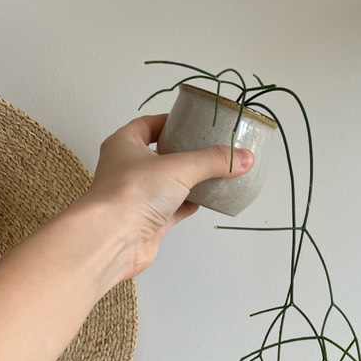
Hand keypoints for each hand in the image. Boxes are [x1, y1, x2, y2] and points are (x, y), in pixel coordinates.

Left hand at [86, 114, 253, 280]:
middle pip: (160, 154)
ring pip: (169, 183)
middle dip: (184, 152)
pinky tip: (208, 199)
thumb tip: (245, 158)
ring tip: (215, 172)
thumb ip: (213, 161)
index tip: (193, 122)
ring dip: (190, 180)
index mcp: (124, 144)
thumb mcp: (179, 167)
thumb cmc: (133, 192)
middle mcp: (128, 168)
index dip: (170, 121)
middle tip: (210, 147)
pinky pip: (174, 208)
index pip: (148, 125)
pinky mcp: (149, 221)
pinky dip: (190, 204)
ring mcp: (138, 196)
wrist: (114, 239)